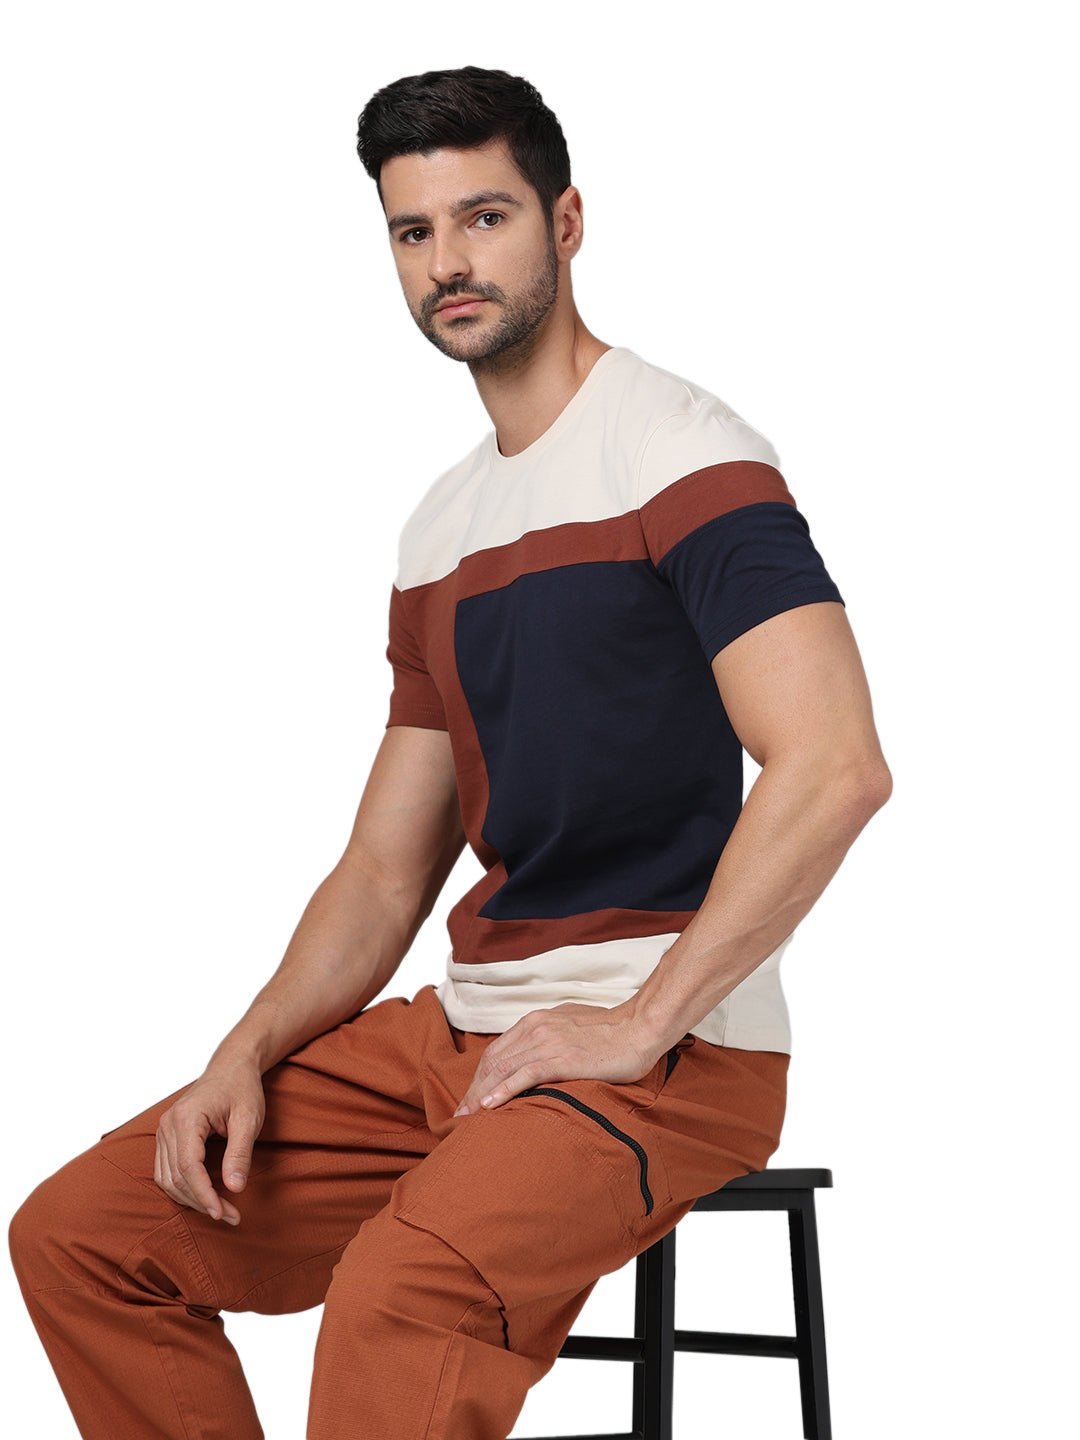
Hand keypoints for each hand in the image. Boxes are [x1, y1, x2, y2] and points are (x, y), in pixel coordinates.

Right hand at [154, 1061, 265, 1223]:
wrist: (232, 1067)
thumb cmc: (242, 1088)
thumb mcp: (249, 1118)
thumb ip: (240, 1153)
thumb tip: (235, 1188)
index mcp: (187, 1117)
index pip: (189, 1167)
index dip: (204, 1194)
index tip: (222, 1213)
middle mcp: (168, 1124)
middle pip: (176, 1177)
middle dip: (202, 1201)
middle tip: (231, 1216)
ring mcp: (164, 1130)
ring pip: (167, 1179)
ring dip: (192, 1199)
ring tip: (221, 1209)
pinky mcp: (167, 1137)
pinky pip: (166, 1172)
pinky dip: (183, 1189)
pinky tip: (205, 1196)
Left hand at [452, 1002, 660, 1116]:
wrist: (639, 1029)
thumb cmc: (610, 1032)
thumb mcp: (570, 1026)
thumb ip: (550, 1037)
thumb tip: (538, 1059)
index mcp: (537, 1020)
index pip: (498, 1050)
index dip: (480, 1076)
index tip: (471, 1097)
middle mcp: (537, 1027)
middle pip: (493, 1060)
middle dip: (473, 1088)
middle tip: (460, 1113)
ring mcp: (548, 1041)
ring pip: (503, 1069)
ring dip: (481, 1094)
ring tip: (467, 1116)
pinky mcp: (562, 1058)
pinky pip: (524, 1075)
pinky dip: (503, 1091)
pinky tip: (489, 1106)